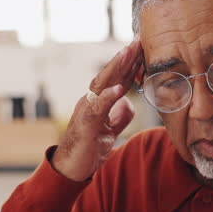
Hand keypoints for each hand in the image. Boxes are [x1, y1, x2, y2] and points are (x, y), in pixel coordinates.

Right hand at [52, 39, 143, 181]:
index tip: (141, 48)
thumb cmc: (88, 150)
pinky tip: (118, 89)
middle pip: (108, 75)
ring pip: (101, 85)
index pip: (115, 79)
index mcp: (98, 103)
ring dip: (115, 68)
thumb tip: (128, 103)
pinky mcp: (85, 125)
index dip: (129, 64)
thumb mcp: (109, 131)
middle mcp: (90, 102)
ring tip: (128, 54)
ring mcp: (86, 111)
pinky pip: (96, 108)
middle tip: (137, 41)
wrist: (71, 170)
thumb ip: (119, 116)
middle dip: (123, 58)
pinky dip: (107, 97)